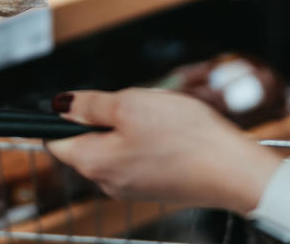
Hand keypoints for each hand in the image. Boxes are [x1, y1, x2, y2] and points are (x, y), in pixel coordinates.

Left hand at [46, 88, 280, 214]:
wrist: (233, 170)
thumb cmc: (183, 137)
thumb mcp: (129, 105)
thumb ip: (90, 106)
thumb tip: (60, 105)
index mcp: (92, 162)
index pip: (56, 140)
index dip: (65, 116)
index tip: (88, 102)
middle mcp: (107, 181)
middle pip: (89, 141)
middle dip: (106, 117)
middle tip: (135, 105)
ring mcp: (132, 187)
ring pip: (117, 146)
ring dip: (131, 126)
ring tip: (160, 119)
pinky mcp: (155, 186)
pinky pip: (140, 156)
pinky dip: (150, 140)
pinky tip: (173, 133)